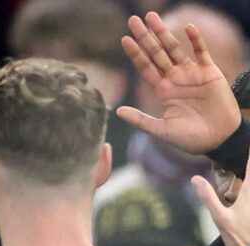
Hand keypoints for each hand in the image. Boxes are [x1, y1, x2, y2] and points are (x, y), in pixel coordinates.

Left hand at [117, 12, 241, 153]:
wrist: (218, 140)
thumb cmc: (189, 139)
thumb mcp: (161, 130)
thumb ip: (140, 120)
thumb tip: (116, 111)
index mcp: (163, 90)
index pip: (145, 67)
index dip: (135, 53)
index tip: (124, 39)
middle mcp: (175, 79)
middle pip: (156, 53)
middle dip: (145, 37)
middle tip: (133, 20)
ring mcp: (192, 74)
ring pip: (175, 49)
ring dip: (165, 33)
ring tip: (154, 17)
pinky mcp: (210, 72)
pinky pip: (202, 53)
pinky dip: (196, 40)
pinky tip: (188, 28)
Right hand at [191, 149, 249, 245]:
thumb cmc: (238, 236)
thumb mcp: (219, 217)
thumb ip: (208, 196)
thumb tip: (195, 178)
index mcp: (249, 192)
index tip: (248, 139)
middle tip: (247, 151)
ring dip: (249, 175)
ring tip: (244, 173)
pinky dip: (249, 185)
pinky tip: (245, 188)